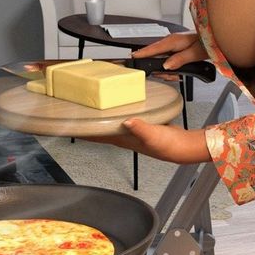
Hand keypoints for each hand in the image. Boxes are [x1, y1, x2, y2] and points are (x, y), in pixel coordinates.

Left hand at [86, 119, 210, 163]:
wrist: (184, 147)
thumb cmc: (169, 146)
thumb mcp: (153, 135)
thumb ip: (140, 128)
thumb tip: (127, 121)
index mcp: (124, 140)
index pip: (99, 136)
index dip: (84, 132)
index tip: (70, 126)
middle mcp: (126, 137)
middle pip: (102, 130)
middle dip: (89, 125)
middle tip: (77, 115)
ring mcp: (134, 133)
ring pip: (113, 125)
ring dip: (103, 119)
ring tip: (94, 110)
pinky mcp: (143, 126)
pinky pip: (126, 119)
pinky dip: (120, 114)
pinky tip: (121, 107)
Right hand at [130, 32, 207, 69]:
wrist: (216, 37)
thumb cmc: (208, 42)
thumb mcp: (195, 53)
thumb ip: (180, 59)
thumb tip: (166, 65)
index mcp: (174, 40)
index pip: (153, 48)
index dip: (142, 54)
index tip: (132, 58)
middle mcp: (171, 41)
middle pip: (156, 56)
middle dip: (161, 69)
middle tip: (171, 76)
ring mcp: (174, 45)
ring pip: (162, 60)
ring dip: (168, 70)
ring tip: (178, 75)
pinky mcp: (177, 49)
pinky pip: (168, 60)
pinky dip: (172, 68)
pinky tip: (179, 72)